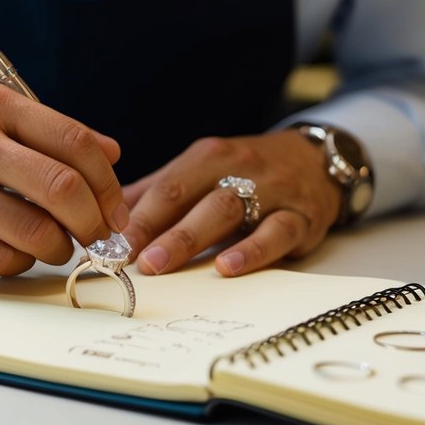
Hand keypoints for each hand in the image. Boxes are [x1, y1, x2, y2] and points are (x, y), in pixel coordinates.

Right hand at [0, 83, 127, 274]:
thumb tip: (113, 155)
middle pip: (61, 188)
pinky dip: (21, 262)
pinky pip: (2, 261)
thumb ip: (51, 133)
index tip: (115, 210)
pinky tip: (13, 250)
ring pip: (35, 233)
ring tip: (54, 244)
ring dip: (59, 248)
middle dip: (92, 221)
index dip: (107, 184)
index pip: (74, 143)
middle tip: (97, 236)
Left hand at [123, 129, 342, 276]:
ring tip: (162, 263)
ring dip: (191, 238)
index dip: (137, 215)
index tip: (108, 241)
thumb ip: (158, 192)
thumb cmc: (249, 172)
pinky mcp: (301, 216)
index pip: (167, 186)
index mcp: (208, 157)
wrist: (318, 160)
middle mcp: (238, 168)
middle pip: (191, 196)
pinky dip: (252, 251)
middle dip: (156, 227)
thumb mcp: (204, 171)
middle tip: (129, 256)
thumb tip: (106, 215)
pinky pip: (276, 232)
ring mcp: (271, 191)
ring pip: (227, 211)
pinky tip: (228, 267)